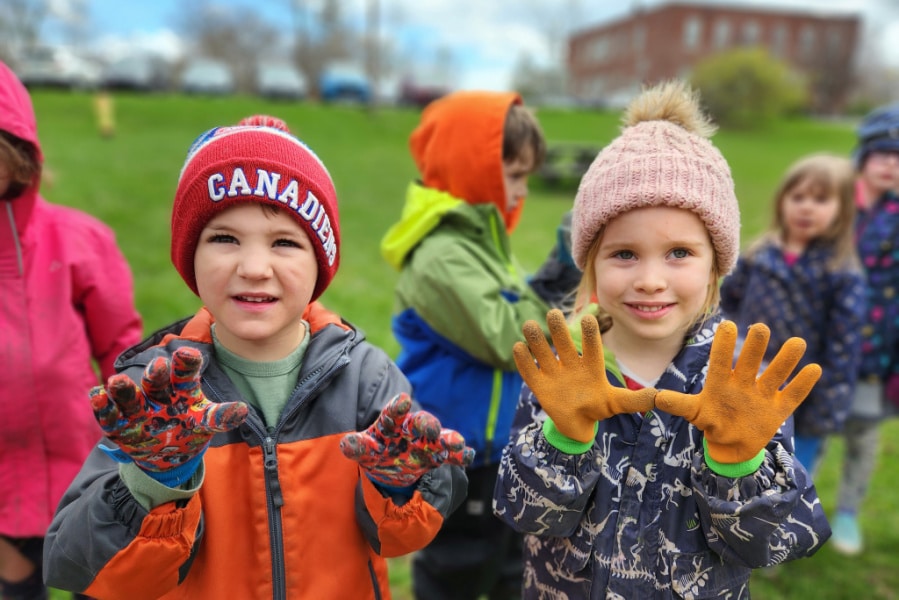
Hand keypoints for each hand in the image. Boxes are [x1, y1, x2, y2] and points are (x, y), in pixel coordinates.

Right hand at [91, 347, 248, 483]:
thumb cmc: (189, 428)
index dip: (186, 363)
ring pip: (129, 396)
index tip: (189, 354)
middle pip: (156, 381)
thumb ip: (221, 416)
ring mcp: (137, 409)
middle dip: (156, 374)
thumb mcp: (205, 421)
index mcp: (182, 388)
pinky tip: (96, 396)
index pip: (185, 372)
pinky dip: (102, 407)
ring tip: (117, 381)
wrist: (166, 454)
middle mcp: (158, 393)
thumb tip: (243, 410)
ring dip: (123, 389)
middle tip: (159, 365)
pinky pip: (109, 415)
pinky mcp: (118, 426)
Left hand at [339, 393, 474, 487]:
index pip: (393, 414)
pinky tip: (467, 456)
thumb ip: (356, 447)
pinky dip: (459, 455)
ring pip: (440, 438)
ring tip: (457, 444)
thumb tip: (345, 444)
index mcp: (391, 423)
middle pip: (421, 422)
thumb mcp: (364, 450)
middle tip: (432, 428)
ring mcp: (426, 442)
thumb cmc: (375, 450)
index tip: (402, 399)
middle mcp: (412, 429)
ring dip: (449, 440)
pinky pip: (450, 455)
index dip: (397, 407)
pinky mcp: (436, 456)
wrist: (390, 465)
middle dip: (427, 424)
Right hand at [512, 309, 655, 442]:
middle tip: (554, 313)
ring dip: (536, 339)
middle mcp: (570, 364)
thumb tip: (658, 397)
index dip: (590, 334)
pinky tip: (518, 347)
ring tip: (530, 325)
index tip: (589, 318)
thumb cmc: (598, 407)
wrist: (577, 424)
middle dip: (558, 329)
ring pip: (543, 352)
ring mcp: (553, 373)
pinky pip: (530, 370)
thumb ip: (634, 400)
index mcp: (590, 366)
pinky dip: (524, 360)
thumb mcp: (616, 404)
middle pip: (564, 344)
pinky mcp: (539, 384)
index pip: (591, 347)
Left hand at [655, 321, 820, 463]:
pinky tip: (814, 369)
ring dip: (785, 360)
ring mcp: (763, 394)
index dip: (724, 346)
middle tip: (760, 328)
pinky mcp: (778, 408)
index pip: (722, 360)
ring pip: (775, 374)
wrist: (732, 443)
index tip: (727, 325)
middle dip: (755, 347)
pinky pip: (793, 396)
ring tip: (797, 343)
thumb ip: (676, 404)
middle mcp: (744, 382)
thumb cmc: (711, 420)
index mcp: (721, 381)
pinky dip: (802, 384)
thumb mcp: (693, 412)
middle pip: (750, 362)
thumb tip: (654, 398)